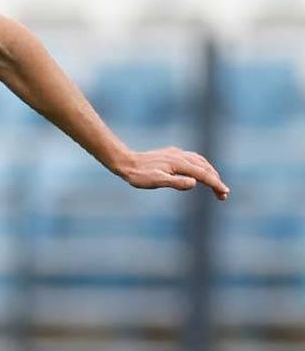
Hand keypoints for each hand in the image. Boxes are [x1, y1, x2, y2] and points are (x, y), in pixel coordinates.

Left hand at [113, 146, 228, 198]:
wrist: (126, 162)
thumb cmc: (139, 175)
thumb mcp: (156, 181)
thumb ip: (176, 182)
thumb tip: (195, 183)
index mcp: (180, 164)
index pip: (203, 175)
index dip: (215, 184)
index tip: (225, 193)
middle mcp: (181, 156)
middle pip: (205, 168)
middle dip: (216, 181)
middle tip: (223, 196)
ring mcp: (177, 154)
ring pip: (201, 162)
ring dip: (210, 172)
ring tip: (215, 184)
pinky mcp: (172, 154)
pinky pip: (193, 158)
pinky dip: (202, 165)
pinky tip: (200, 170)